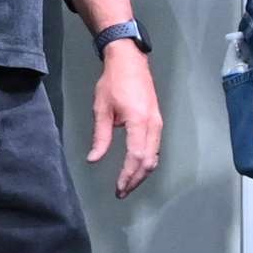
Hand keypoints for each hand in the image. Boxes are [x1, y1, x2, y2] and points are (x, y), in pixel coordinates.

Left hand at [89, 39, 162, 196]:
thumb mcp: (102, 109)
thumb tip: (94, 159)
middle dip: (136, 179)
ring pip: (155, 156)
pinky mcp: (157, 121)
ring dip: (142, 172)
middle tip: (122, 191)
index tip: (118, 188)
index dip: (128, 175)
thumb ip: (100, 137)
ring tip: (128, 183)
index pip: (136, 156)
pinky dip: (147, 161)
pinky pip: (156, 147)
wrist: (130, 60)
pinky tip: (136, 167)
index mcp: (139, 121)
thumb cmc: (113, 82)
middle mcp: (153, 124)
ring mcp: (158, 122)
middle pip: (149, 161)